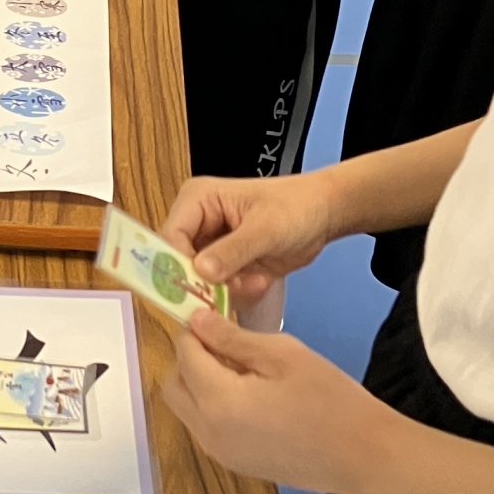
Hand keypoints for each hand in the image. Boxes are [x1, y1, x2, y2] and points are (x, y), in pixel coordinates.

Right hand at [160, 170, 336, 311]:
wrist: (323, 215)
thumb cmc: (297, 207)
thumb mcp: (265, 228)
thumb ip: (232, 250)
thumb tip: (200, 271)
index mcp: (197, 200)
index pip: (169, 237)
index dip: (178, 265)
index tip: (199, 287)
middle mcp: (197, 223)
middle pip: (180, 264)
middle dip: (209, 282)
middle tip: (238, 284)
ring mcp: (210, 247)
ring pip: (199, 283)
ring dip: (228, 290)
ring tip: (257, 279)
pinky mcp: (224, 266)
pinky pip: (218, 291)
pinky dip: (239, 293)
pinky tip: (260, 279)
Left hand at [163, 311, 388, 493]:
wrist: (363, 457)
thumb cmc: (330, 401)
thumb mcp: (282, 355)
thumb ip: (233, 338)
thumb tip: (198, 322)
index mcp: (217, 401)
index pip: (185, 354)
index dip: (194, 330)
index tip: (210, 315)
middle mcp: (208, 432)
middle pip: (174, 385)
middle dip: (188, 358)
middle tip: (222, 340)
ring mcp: (219, 453)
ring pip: (187, 409)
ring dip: (199, 383)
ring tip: (242, 367)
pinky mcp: (234, 463)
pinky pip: (206, 427)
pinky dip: (213, 406)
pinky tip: (250, 394)